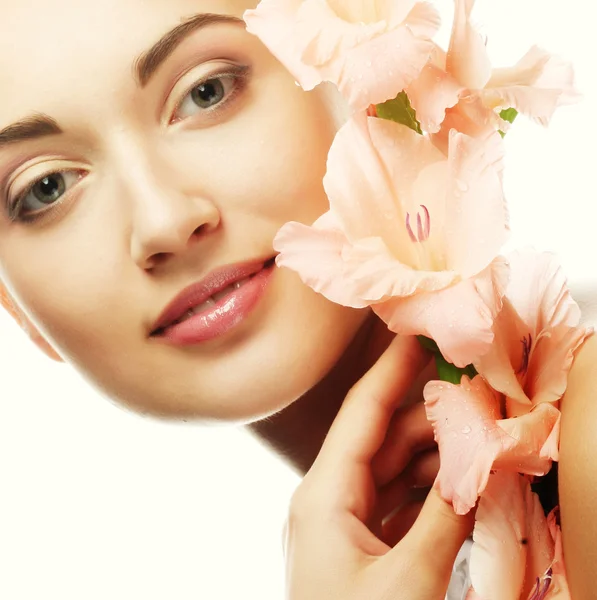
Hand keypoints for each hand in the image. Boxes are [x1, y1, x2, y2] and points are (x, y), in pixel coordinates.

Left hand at [284, 335, 473, 599]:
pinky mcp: (364, 548)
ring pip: (396, 470)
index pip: (363, 413)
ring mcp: (347, 525)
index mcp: (323, 495)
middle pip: (384, 438)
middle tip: (473, 391)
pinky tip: (463, 480)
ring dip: (436, 452)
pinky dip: (432, 490)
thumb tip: (479, 464)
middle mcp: (329, 500)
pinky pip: (401, 503)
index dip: (391, 370)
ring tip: (477, 432)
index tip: (417, 335)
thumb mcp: (407, 582)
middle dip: (428, 413)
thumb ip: (446, 518)